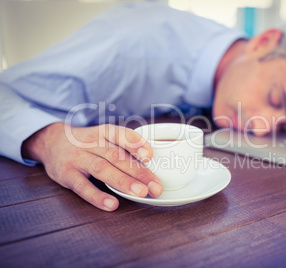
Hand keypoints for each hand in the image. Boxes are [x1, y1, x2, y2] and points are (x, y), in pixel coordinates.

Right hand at [22, 122, 162, 210]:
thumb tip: (153, 164)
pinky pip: (82, 186)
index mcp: (104, 132)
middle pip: (117, 156)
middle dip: (138, 172)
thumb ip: (125, 148)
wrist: (52, 142)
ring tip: (140, 193)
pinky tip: (111, 204)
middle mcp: (91, 143)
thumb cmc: (88, 143)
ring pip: (102, 169)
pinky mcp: (66, 174)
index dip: (136, 144)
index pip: (121, 135)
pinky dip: (97, 196)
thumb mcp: (105, 137)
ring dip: (123, 182)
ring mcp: (78, 158)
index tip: (150, 156)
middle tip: (155, 186)